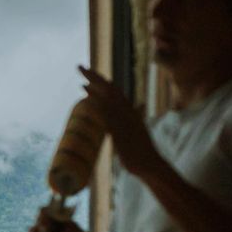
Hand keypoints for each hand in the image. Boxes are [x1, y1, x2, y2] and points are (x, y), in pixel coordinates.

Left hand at [78, 66, 162, 180]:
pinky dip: (98, 105)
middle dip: (95, 78)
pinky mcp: (121, 131)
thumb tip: (135, 111)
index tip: (90, 74)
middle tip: (80, 67)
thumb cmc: (142, 151)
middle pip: (110, 90)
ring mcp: (125, 121)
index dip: (102, 82)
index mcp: (131, 112)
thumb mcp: (137, 132)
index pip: (115, 92)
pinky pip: (108, 115)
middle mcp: (129, 113)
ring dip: (94, 88)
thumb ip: (133, 121)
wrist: (150, 164)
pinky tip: (89, 100)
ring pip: (108, 100)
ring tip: (81, 79)